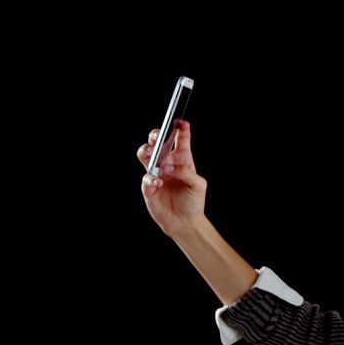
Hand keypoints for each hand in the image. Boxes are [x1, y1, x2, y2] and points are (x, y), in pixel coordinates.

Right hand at [137, 120, 206, 236]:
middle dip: (156, 135)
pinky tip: (159, 182)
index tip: (180, 122)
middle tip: (158, 137)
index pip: (180, 139)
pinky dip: (151, 178)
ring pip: (145, 154)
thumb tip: (169, 166)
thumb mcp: (198, 185)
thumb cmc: (194, 202)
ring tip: (152, 155)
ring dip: (146, 151)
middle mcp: (168, 163)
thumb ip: (186, 172)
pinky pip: (145, 177)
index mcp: (183, 159)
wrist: (184, 222)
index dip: (180, 128)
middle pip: (157, 141)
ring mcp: (156, 173)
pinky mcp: (149, 187)